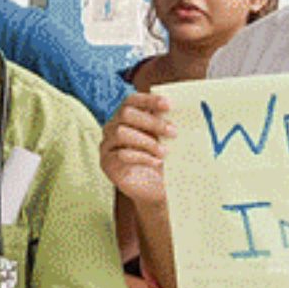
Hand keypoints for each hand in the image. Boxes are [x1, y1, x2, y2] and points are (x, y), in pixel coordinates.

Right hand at [100, 92, 175, 206]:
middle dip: (152, 122)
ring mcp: (107, 144)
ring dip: (147, 141)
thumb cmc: (160, 159)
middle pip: (126, 114)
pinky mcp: (106, 162)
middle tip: (173, 132)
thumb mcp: (165, 139)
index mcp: (126, 116)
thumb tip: (181, 110)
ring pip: (121, 133)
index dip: (148, 100)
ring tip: (165, 152)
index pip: (132, 100)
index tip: (169, 105)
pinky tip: (156, 162)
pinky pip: (121, 155)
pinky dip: (142, 157)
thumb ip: (166, 124)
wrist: (154, 188)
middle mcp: (113, 126)